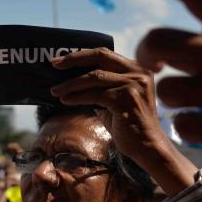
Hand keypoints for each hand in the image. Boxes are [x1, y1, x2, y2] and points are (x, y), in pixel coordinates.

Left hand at [50, 48, 166, 155]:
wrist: (147, 146)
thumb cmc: (128, 125)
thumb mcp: (114, 98)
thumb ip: (100, 86)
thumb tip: (70, 79)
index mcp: (137, 69)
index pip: (104, 54)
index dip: (81, 55)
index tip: (61, 60)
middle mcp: (138, 73)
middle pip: (100, 57)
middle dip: (74, 60)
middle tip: (54, 66)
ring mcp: (134, 85)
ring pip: (94, 77)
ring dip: (71, 84)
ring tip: (56, 90)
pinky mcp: (126, 99)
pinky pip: (95, 94)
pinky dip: (77, 97)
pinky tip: (66, 100)